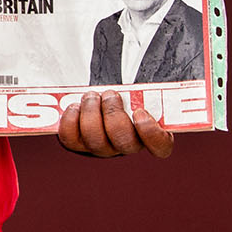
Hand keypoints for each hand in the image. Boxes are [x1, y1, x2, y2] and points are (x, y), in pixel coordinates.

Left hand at [56, 90, 175, 157]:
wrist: (95, 94)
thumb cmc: (121, 93)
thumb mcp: (137, 89)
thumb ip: (147, 91)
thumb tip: (157, 84)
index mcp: (148, 135)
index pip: (160, 147)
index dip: (151, 133)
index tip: (140, 112)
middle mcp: (125, 146)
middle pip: (125, 143)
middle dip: (114, 114)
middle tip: (110, 94)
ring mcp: (101, 148)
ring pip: (96, 141)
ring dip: (91, 112)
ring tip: (91, 96)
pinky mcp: (77, 144)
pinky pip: (71, 139)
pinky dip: (71, 120)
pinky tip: (74, 106)